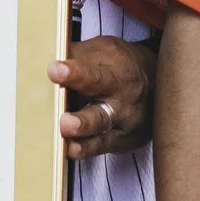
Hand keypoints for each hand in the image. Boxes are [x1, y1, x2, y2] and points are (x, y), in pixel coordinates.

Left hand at [52, 36, 154, 160]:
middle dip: (81, 95)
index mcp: (114, 67)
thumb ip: (75, 55)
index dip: (73, 70)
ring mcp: (122, 117)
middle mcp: (120, 92)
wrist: (158, 85)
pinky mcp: (119, 139)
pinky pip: (100, 145)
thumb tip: (41, 53)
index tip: (54, 69)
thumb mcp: (103, 51)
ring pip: (100, 123)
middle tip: (63, 113)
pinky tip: (70, 149)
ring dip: (82, 127)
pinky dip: (85, 148)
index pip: (92, 68)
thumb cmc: (119, 66)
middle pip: (100, 95)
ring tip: (66, 128)